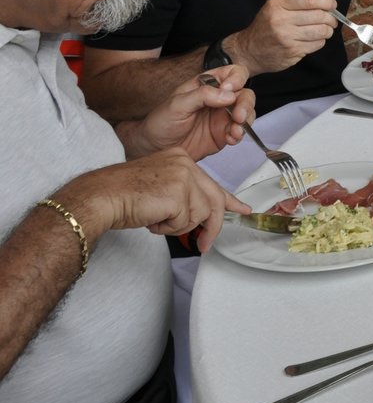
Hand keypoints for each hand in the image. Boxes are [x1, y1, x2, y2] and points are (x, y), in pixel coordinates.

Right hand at [60, 150, 249, 253]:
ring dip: (177, 226)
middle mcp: (186, 163)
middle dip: (212, 226)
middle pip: (214, 200)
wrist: (100, 197)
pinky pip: (185, 222)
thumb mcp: (160, 189)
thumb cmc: (122, 196)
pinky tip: (152, 219)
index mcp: (181, 159)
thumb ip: (183, 196)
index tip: (242, 209)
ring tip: (156, 220)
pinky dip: (168, 228)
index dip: (229, 200)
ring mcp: (184, 176)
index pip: (212, 183)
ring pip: (199, 214)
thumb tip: (203, 215)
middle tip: (205, 244)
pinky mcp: (179, 193)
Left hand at [123, 65, 255, 160]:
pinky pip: (240, 131)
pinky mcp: (224, 133)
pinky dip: (240, 135)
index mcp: (207, 85)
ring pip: (247, 112)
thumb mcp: (177, 104)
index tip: (229, 90)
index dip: (236, 79)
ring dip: (246, 120)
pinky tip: (230, 139)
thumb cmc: (161, 122)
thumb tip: (228, 93)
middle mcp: (219, 99)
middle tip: (238, 116)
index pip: (232, 73)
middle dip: (245, 104)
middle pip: (245, 94)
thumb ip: (202, 95)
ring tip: (234, 131)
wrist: (154, 148)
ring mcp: (223, 116)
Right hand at [232, 0, 336, 73]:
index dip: (327, 1)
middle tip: (331, 19)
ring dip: (328, 30)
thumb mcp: (278, 5)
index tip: (332, 4)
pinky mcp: (292, 51)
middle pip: (319, 15)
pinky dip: (320, 41)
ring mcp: (286, 37)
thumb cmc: (267, 25)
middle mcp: (281, 19)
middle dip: (331, 17)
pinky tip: (314, 39)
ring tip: (325, 29)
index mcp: (278, 4)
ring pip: (321, 31)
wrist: (250, 50)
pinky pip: (317, 44)